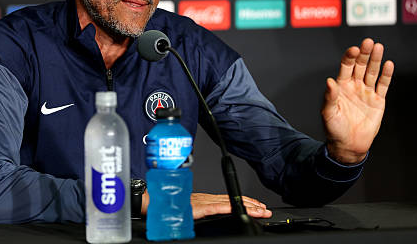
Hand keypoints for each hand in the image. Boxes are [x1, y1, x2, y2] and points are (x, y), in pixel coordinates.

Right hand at [141, 191, 270, 218]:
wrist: (149, 203)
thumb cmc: (164, 207)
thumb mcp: (185, 211)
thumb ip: (196, 213)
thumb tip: (201, 218)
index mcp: (202, 199)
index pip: (228, 199)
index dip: (244, 201)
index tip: (257, 205)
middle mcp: (204, 198)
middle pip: (232, 199)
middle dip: (251, 204)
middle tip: (266, 209)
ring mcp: (201, 201)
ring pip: (229, 203)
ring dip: (247, 206)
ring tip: (261, 210)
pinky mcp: (197, 207)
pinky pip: (216, 208)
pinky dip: (229, 208)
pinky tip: (240, 210)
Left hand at [323, 38, 393, 163]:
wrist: (349, 145)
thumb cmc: (334, 129)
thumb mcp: (328, 113)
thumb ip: (329, 97)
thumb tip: (329, 81)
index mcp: (340, 87)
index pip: (345, 67)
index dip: (349, 58)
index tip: (354, 49)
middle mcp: (354, 86)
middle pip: (360, 66)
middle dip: (364, 54)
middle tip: (368, 42)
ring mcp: (366, 92)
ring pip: (372, 72)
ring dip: (375, 60)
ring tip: (379, 47)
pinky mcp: (377, 101)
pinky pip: (383, 85)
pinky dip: (386, 75)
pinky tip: (389, 64)